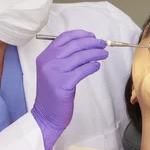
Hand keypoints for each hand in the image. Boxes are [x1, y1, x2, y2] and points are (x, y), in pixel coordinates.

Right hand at [31, 30, 107, 149]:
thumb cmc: (52, 93)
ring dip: (95, 53)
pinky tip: (97, 66)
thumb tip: (86, 47)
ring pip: (80, 57)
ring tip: (104, 54)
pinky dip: (92, 66)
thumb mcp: (54, 71)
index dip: (80, 34)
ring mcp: (55, 72)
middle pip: (74, 45)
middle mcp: (48, 61)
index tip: (92, 36)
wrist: (45, 115)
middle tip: (103, 44)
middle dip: (92, 43)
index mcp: (45, 56)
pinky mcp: (63, 84)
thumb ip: (64, 58)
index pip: (64, 38)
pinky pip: (82, 70)